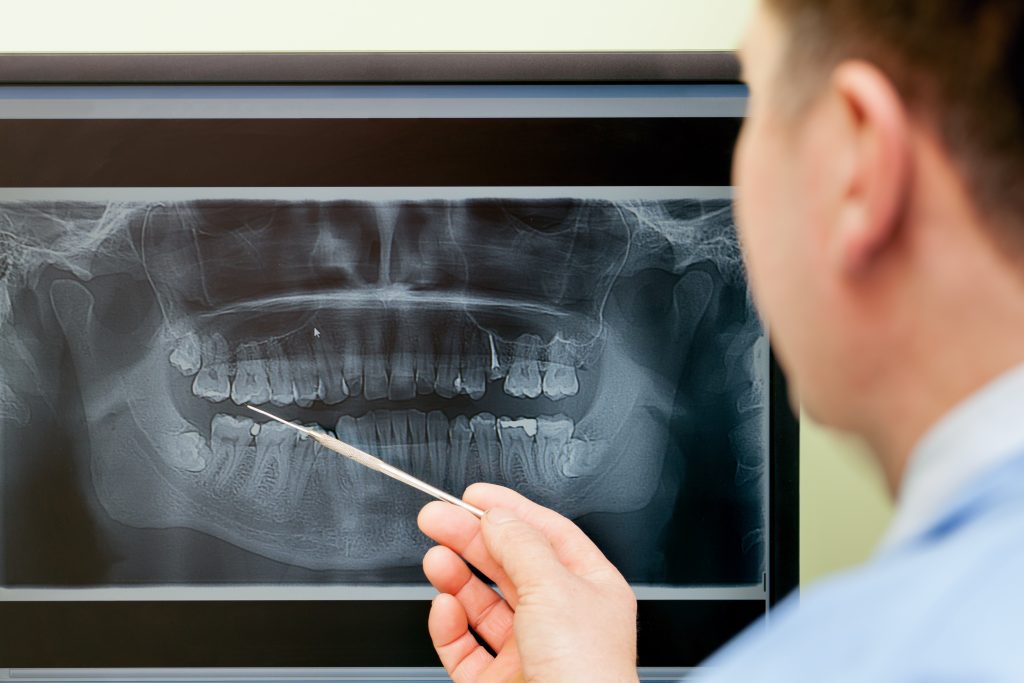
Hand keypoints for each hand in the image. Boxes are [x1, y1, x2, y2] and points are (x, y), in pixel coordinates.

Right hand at [417, 483, 638, 682]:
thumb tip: (499, 515)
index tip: (474, 495)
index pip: (547, 535)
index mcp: (590, 589)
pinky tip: (444, 607)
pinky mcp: (499, 682)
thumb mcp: (555, 588)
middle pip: (508, 564)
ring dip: (455, 577)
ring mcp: (528, 651)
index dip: (510, 510)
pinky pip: (465, 646)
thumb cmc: (586, 673)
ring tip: (435, 558)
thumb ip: (521, 545)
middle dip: (470, 538)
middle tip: (435, 518)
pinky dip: (450, 625)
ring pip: (482, 604)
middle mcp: (561, 618)